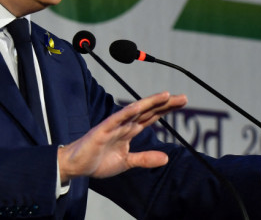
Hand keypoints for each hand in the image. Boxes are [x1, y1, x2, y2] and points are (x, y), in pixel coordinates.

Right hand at [57, 91, 186, 181]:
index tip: (182, 101)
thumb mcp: (127, 162)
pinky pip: (116, 119)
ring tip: (166, 95)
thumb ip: (145, 159)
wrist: (76, 166)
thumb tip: (166, 158)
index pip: (152, 116)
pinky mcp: (102, 130)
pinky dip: (127, 112)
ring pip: (135, 111)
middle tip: (184, 97)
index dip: (166, 109)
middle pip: (148, 110)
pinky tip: (138, 106)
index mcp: (130, 130)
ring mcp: (114, 125)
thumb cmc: (99, 161)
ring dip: (150, 103)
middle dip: (165, 103)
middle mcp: (124, 124)